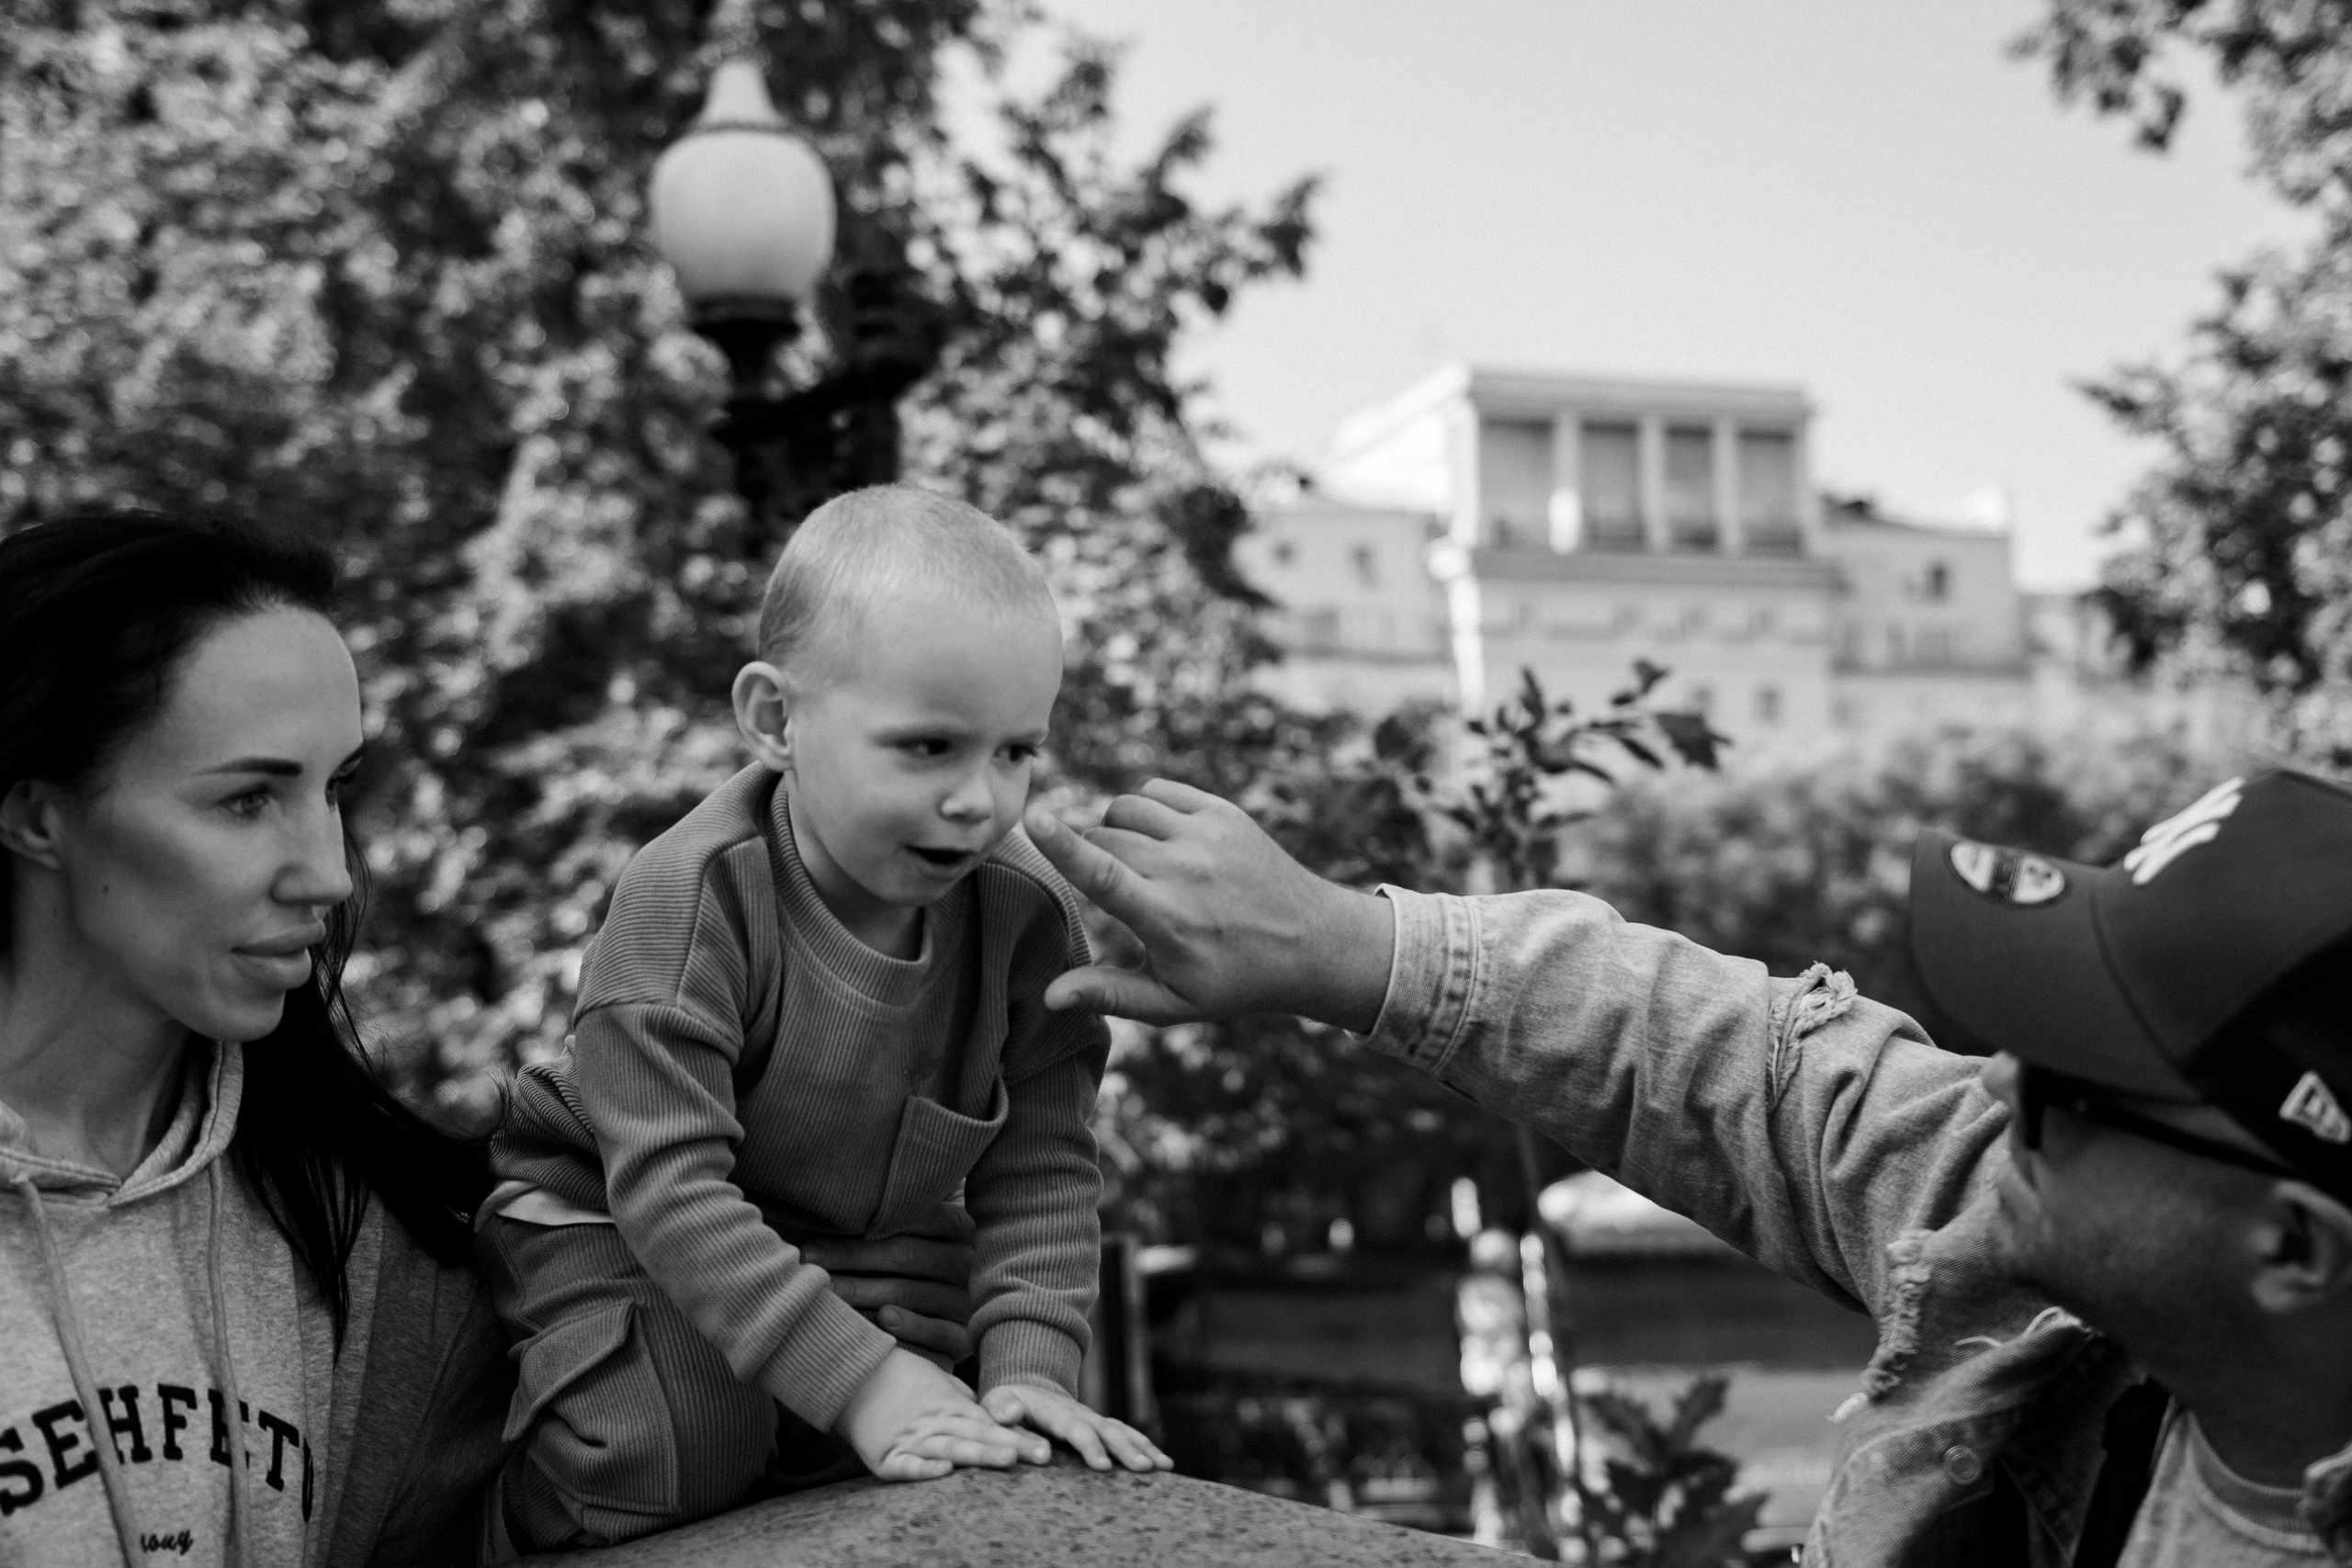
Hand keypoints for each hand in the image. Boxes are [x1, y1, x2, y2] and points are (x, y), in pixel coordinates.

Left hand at [804, 1232, 975, 1368]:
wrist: (988, 1300)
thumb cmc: (942, 1260)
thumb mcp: (936, 1230)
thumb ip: (905, 1216)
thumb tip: (845, 1201)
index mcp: (958, 1225)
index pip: (911, 1218)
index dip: (862, 1223)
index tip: (817, 1230)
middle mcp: (964, 1260)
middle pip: (903, 1254)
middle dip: (850, 1255)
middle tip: (809, 1257)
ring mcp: (967, 1298)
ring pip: (912, 1292)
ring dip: (864, 1291)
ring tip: (826, 1291)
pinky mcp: (968, 1333)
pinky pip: (941, 1331)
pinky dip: (913, 1325)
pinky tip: (883, 1319)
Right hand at [834, 1349, 1049, 1481]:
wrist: (852, 1375)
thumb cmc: (901, 1379)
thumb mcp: (940, 1382)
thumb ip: (966, 1401)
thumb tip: (994, 1416)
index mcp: (950, 1405)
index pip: (990, 1424)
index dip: (1018, 1436)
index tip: (1045, 1448)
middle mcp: (934, 1422)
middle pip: (978, 1435)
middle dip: (1011, 1446)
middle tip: (1041, 1455)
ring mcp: (910, 1439)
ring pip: (950, 1448)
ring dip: (980, 1455)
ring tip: (1007, 1458)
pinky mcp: (885, 1457)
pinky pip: (908, 1465)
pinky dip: (925, 1469)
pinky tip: (945, 1472)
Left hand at [982, 1382, 1172, 1473]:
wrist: (1027, 1387)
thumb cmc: (1007, 1404)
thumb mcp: (997, 1402)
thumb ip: (1002, 1409)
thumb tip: (1011, 1417)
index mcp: (1055, 1410)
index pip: (1075, 1428)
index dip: (1089, 1446)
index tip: (1103, 1466)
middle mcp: (1080, 1413)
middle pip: (1107, 1430)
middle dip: (1126, 1449)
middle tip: (1143, 1468)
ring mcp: (1094, 1419)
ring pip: (1123, 1432)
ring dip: (1143, 1448)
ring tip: (1164, 1466)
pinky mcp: (1101, 1427)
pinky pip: (1127, 1435)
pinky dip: (1147, 1447)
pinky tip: (1164, 1464)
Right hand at [1022, 780, 1395, 1031]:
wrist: (1311, 941)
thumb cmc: (1232, 979)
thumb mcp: (1172, 1002)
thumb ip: (1108, 994)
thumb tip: (1049, 997)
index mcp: (1168, 919)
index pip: (1103, 875)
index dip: (1063, 845)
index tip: (1033, 816)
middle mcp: (1187, 870)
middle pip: (1104, 837)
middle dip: (1092, 855)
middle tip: (1120, 890)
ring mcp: (1207, 834)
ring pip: (1126, 806)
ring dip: (1114, 827)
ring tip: (1137, 864)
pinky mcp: (1223, 811)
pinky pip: (1156, 789)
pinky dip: (1143, 806)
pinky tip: (1159, 838)